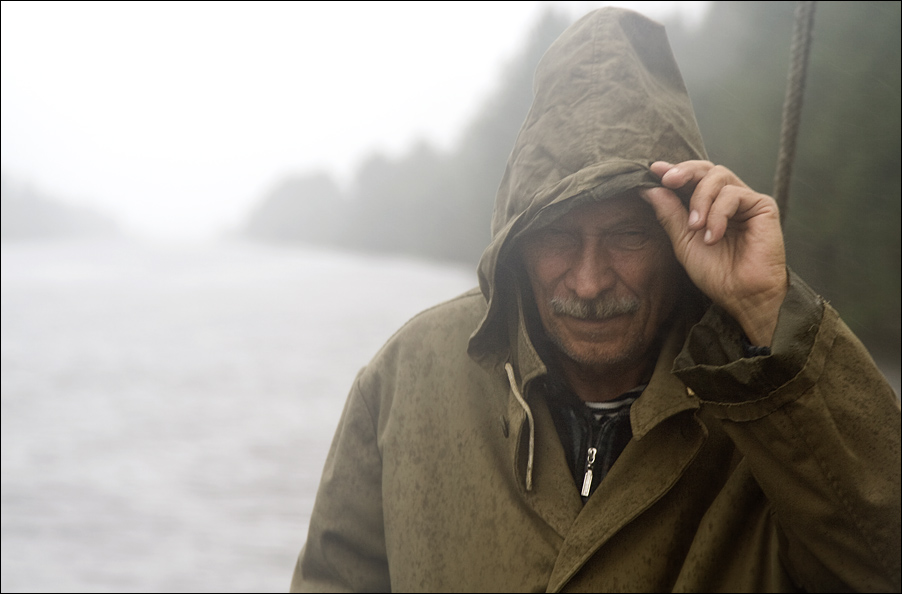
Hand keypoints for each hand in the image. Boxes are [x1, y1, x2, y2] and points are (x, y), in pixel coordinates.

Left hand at [640, 160, 787, 346]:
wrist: (741, 295)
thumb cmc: (715, 272)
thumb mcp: (683, 241)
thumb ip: (669, 214)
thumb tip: (648, 188)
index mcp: (707, 206)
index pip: (691, 179)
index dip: (673, 171)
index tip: (653, 170)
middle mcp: (727, 199)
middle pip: (706, 168)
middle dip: (684, 171)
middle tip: (668, 180)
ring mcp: (745, 201)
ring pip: (718, 177)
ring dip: (700, 200)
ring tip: (695, 227)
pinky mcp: (763, 206)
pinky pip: (734, 195)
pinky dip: (718, 215)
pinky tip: (714, 237)